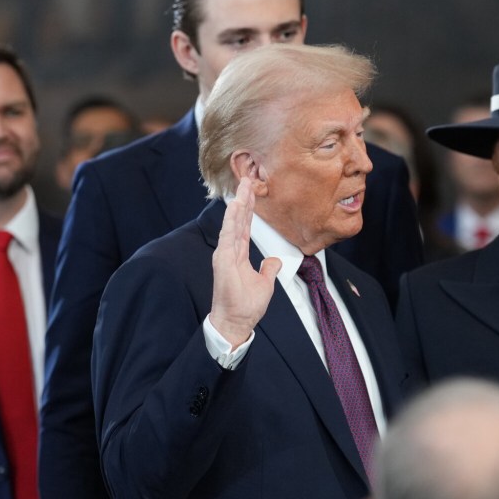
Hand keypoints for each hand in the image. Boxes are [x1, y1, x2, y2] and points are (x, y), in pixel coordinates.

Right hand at [210, 179, 281, 347]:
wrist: (236, 322)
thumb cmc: (245, 306)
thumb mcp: (265, 284)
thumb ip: (268, 269)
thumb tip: (274, 261)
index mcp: (238, 254)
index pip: (244, 225)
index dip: (248, 207)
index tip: (252, 189)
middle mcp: (230, 250)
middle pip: (238, 219)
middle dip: (244, 197)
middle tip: (248, 176)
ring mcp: (225, 254)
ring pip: (233, 222)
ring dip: (238, 203)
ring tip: (244, 184)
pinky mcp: (223, 260)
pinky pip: (228, 235)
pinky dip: (231, 219)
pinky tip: (235, 205)